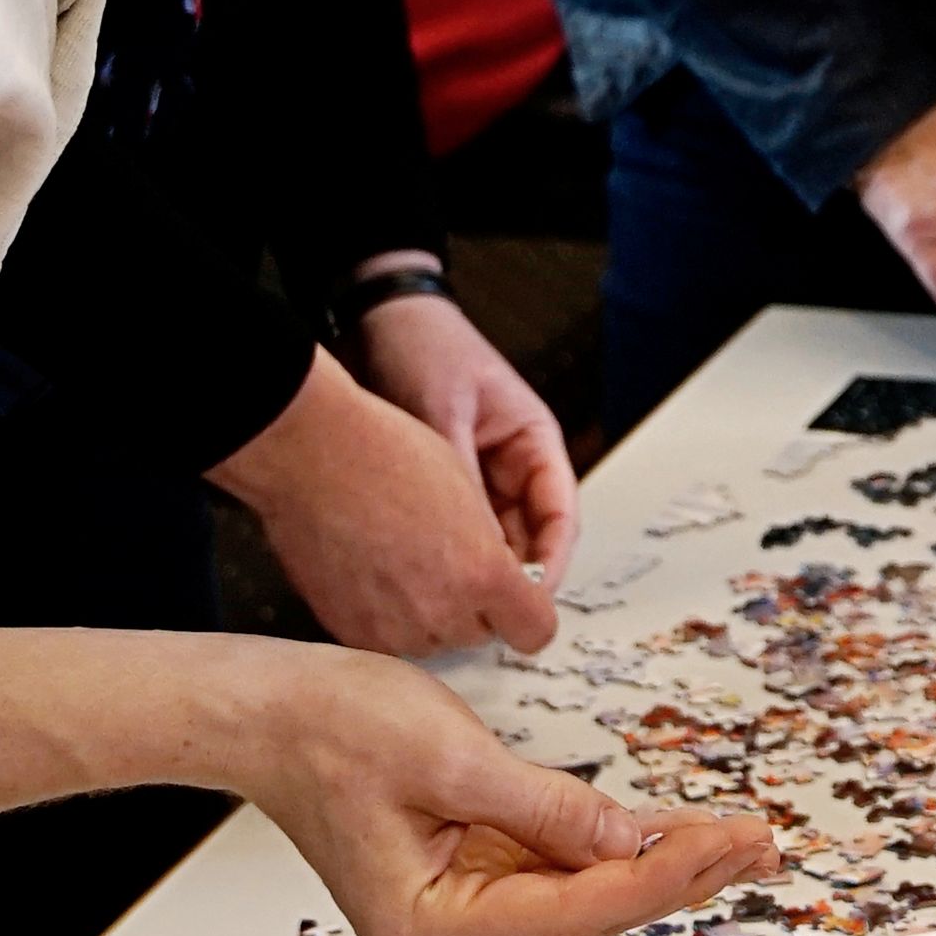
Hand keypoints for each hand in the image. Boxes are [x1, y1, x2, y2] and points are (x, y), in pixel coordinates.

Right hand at [212, 342, 557, 657]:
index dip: (529, 611)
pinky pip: (388, 639)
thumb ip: (495, 552)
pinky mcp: (351, 634)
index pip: (536, 631)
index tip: (518, 594)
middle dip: (476, 606)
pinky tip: (372, 571)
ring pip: (434, 640)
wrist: (309, 455)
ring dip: (430, 614)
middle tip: (449, 562)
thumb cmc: (389, 455)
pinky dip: (387, 616)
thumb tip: (505, 583)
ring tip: (404, 561)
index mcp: (484, 575)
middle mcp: (443, 614)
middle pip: (482, 634)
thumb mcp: (470, 492)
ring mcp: (393, 630)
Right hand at [244, 646, 778, 935]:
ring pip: (579, 888)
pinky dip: (611, 841)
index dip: (664, 875)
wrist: (262, 709)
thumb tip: (635, 845)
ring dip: (656, 860)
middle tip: (763, 845)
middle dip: (678, 875)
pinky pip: (553, 858)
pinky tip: (672, 833)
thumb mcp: (453, 757)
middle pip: (586, 910)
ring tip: (740, 841)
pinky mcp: (461, 866)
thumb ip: (550, 808)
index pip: (576, 908)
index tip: (734, 843)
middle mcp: (444, 932)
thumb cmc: (331, 728)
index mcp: (430, 928)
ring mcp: (454, 902)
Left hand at [355, 281, 580, 584]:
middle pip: (526, 540)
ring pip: (486, 546)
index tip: (529, 597)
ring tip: (445, 600)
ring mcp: (477, 481)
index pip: (559, 515)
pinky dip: (438, 558)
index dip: (550, 562)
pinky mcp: (441, 492)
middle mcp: (512, 468)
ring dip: (471, 572)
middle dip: (509, 578)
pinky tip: (415, 576)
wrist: (376, 321)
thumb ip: (459, 479)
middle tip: (482, 615)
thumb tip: (469, 553)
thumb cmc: (425, 349)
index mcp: (535, 443)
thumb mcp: (445, 412)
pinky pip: (449, 537)